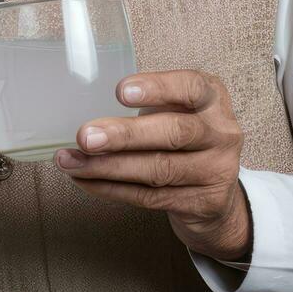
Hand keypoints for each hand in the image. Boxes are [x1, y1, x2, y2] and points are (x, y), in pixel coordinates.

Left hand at [54, 69, 252, 261]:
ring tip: (70, 161)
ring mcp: (217, 171)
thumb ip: (144, 103)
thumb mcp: (175, 110)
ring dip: (107, 167)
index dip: (156, 88)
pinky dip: (111, 189)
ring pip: (158, 170)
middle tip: (86, 137)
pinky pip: (150, 197)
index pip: (191, 87)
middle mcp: (221, 133)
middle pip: (174, 132)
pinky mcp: (204, 204)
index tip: (120, 92)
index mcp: (212, 99)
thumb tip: (80, 104)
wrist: (216, 195)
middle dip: (125, 135)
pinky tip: (85, 180)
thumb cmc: (182, 139)